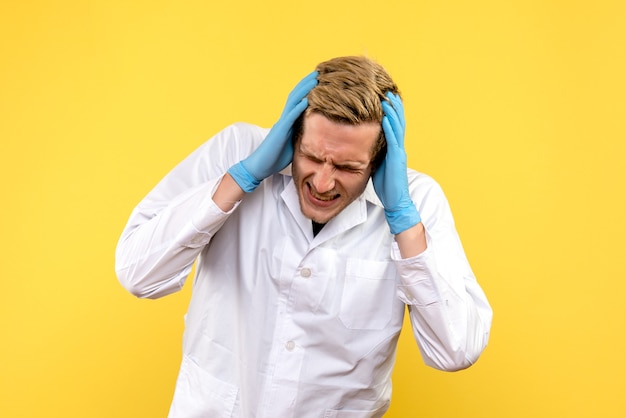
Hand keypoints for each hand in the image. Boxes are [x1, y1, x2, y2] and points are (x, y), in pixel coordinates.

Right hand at [228, 71, 317, 191]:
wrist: (260, 166)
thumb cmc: (275, 158)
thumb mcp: (293, 146)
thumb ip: (301, 137)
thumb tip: (315, 137)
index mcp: (287, 122)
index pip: (298, 101)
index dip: (307, 90)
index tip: (319, 80)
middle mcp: (284, 119)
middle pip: (296, 96)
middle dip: (307, 84)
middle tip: (319, 72)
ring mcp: (281, 124)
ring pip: (293, 102)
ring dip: (304, 90)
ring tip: (315, 79)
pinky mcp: (279, 132)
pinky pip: (290, 117)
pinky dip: (298, 108)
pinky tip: (307, 100)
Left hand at [373, 92, 420, 233]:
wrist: (396, 201)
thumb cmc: (386, 185)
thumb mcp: (377, 164)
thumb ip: (373, 153)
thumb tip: (362, 145)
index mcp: (393, 147)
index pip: (392, 124)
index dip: (390, 110)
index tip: (382, 96)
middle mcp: (398, 146)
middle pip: (397, 120)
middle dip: (393, 104)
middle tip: (386, 89)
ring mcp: (399, 151)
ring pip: (397, 126)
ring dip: (392, 111)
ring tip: (386, 97)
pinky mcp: (397, 158)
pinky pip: (393, 139)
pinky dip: (390, 127)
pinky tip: (385, 117)